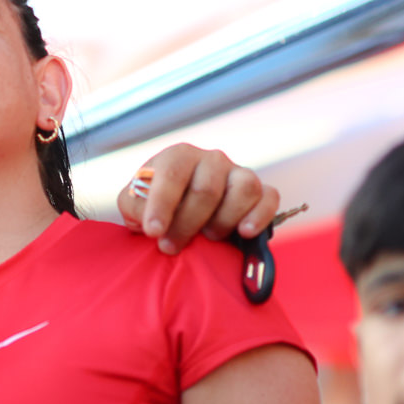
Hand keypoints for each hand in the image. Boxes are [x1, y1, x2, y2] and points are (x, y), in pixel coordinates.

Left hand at [115, 143, 279, 254]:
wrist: (183, 213)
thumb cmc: (155, 207)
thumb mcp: (134, 204)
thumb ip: (134, 205)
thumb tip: (148, 218)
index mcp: (179, 156)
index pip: (171, 175)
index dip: (161, 205)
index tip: (153, 231)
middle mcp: (211, 159)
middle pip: (206, 190)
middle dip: (186, 224)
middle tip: (170, 246)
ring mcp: (239, 173)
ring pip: (243, 189)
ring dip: (223, 220)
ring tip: (208, 237)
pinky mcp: (260, 191)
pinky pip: (269, 197)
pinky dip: (260, 216)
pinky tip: (244, 232)